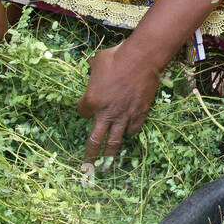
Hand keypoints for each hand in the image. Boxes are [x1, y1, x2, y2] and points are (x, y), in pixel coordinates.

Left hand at [78, 41, 162, 163]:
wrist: (142, 59)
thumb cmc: (117, 57)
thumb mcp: (97, 61)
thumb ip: (93, 71)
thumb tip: (93, 69)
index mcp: (91, 101)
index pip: (81, 112)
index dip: (83, 109)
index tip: (86, 107)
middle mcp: (106, 113)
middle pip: (94, 140)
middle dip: (90, 155)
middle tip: (87, 166)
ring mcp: (123, 116)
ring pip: (114, 141)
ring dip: (109, 154)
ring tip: (107, 164)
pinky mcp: (139, 114)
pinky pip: (132, 130)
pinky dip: (129, 132)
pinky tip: (127, 133)